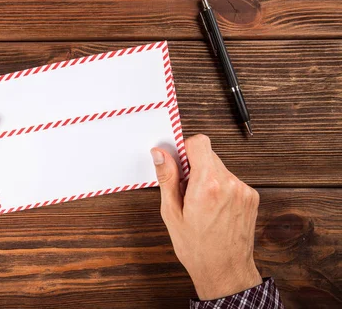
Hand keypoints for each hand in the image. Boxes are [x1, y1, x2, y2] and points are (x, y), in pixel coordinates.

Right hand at [151, 134, 261, 300]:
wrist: (225, 270)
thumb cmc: (197, 248)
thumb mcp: (171, 213)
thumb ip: (167, 178)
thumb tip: (161, 154)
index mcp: (207, 185)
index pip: (199, 143)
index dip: (185, 149)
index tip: (178, 163)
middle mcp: (229, 183)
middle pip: (208, 154)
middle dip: (194, 166)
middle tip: (185, 190)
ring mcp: (243, 190)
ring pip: (219, 167)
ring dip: (207, 177)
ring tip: (200, 203)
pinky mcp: (251, 196)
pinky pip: (231, 180)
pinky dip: (220, 188)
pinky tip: (213, 208)